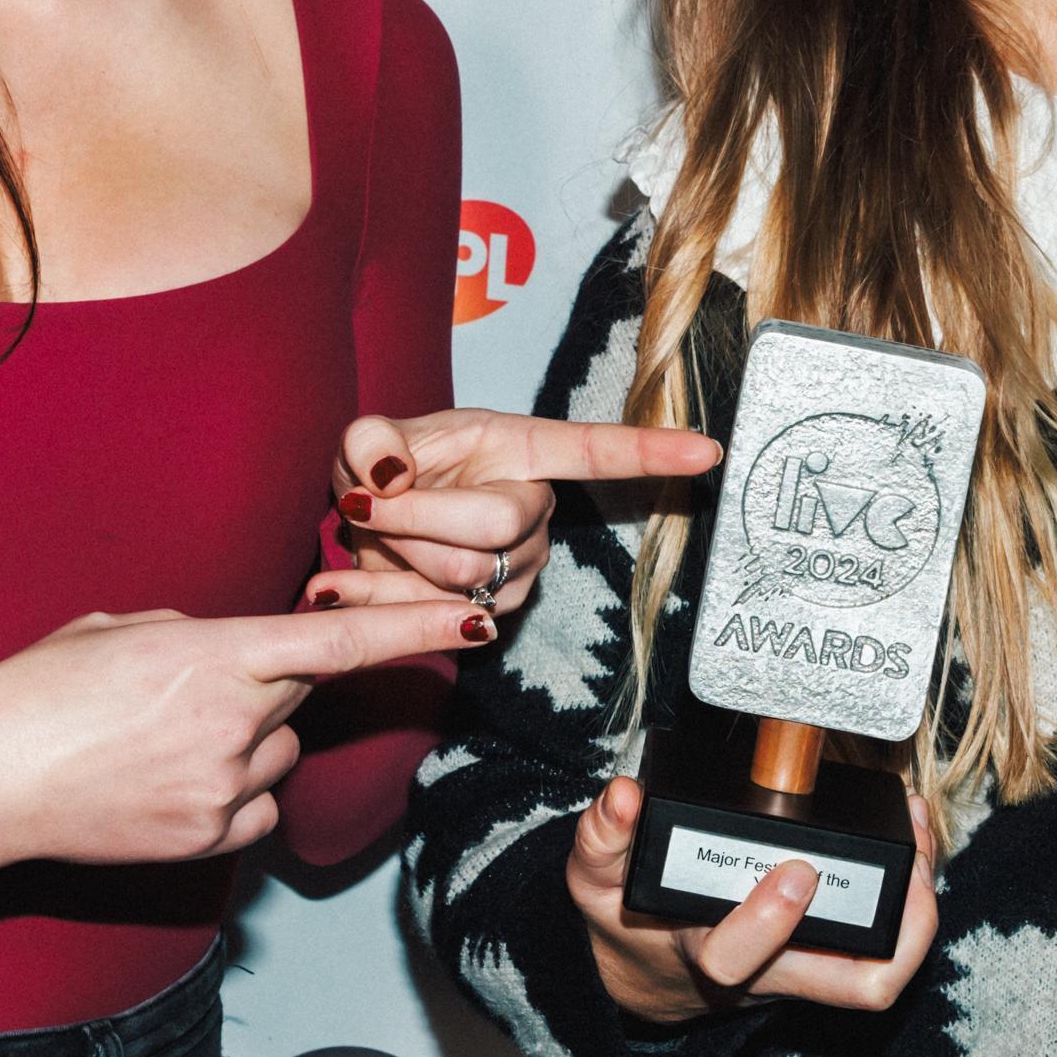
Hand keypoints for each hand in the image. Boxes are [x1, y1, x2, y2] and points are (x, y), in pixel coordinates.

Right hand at [0, 599, 492, 877]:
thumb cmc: (35, 692)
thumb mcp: (119, 629)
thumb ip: (201, 635)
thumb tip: (245, 652)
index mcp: (211, 654)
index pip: (341, 639)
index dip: (418, 627)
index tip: (478, 617)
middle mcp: (232, 723)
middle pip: (300, 694)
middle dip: (267, 683)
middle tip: (185, 689)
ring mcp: (224, 789)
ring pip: (278, 754)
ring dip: (243, 742)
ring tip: (154, 742)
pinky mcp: (210, 842)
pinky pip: (255, 806)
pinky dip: (228, 793)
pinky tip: (162, 784)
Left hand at [310, 409, 721, 615]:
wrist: (366, 527)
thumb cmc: (385, 468)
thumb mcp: (369, 437)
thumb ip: (370, 441)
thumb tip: (387, 473)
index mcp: (523, 450)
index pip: (596, 452)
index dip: (652, 452)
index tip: (709, 450)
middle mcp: (536, 510)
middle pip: (497, 525)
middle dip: (415, 517)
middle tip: (364, 503)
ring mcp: (519, 570)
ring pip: (459, 577)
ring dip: (392, 556)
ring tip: (369, 533)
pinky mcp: (489, 618)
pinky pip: (433, 618)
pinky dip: (375, 596)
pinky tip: (346, 578)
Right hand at [563, 775, 940, 1023]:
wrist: (650, 973)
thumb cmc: (630, 920)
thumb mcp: (595, 881)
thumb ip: (601, 839)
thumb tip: (624, 798)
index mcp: (704, 955)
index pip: (736, 958)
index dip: (768, 920)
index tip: (794, 870)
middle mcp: (768, 973)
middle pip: (851, 988)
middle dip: (895, 930)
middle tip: (907, 861)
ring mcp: (805, 968)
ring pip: (882, 973)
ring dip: (916, 914)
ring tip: (920, 839)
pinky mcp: (827, 953)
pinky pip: (885, 943)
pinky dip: (909, 894)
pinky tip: (910, 835)